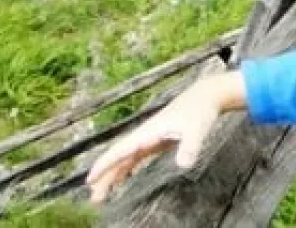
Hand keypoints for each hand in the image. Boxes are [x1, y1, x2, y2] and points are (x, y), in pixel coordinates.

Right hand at [87, 72, 243, 203]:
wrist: (205, 96)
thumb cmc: (199, 111)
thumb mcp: (197, 129)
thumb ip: (190, 146)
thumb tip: (184, 165)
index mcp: (147, 132)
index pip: (120, 151)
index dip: (104, 165)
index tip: (90, 179)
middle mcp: (144, 136)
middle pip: (119, 158)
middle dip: (105, 177)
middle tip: (95, 199)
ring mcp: (149, 138)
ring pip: (125, 159)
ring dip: (112, 175)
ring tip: (101, 194)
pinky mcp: (156, 140)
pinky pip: (135, 158)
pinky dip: (125, 169)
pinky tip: (121, 179)